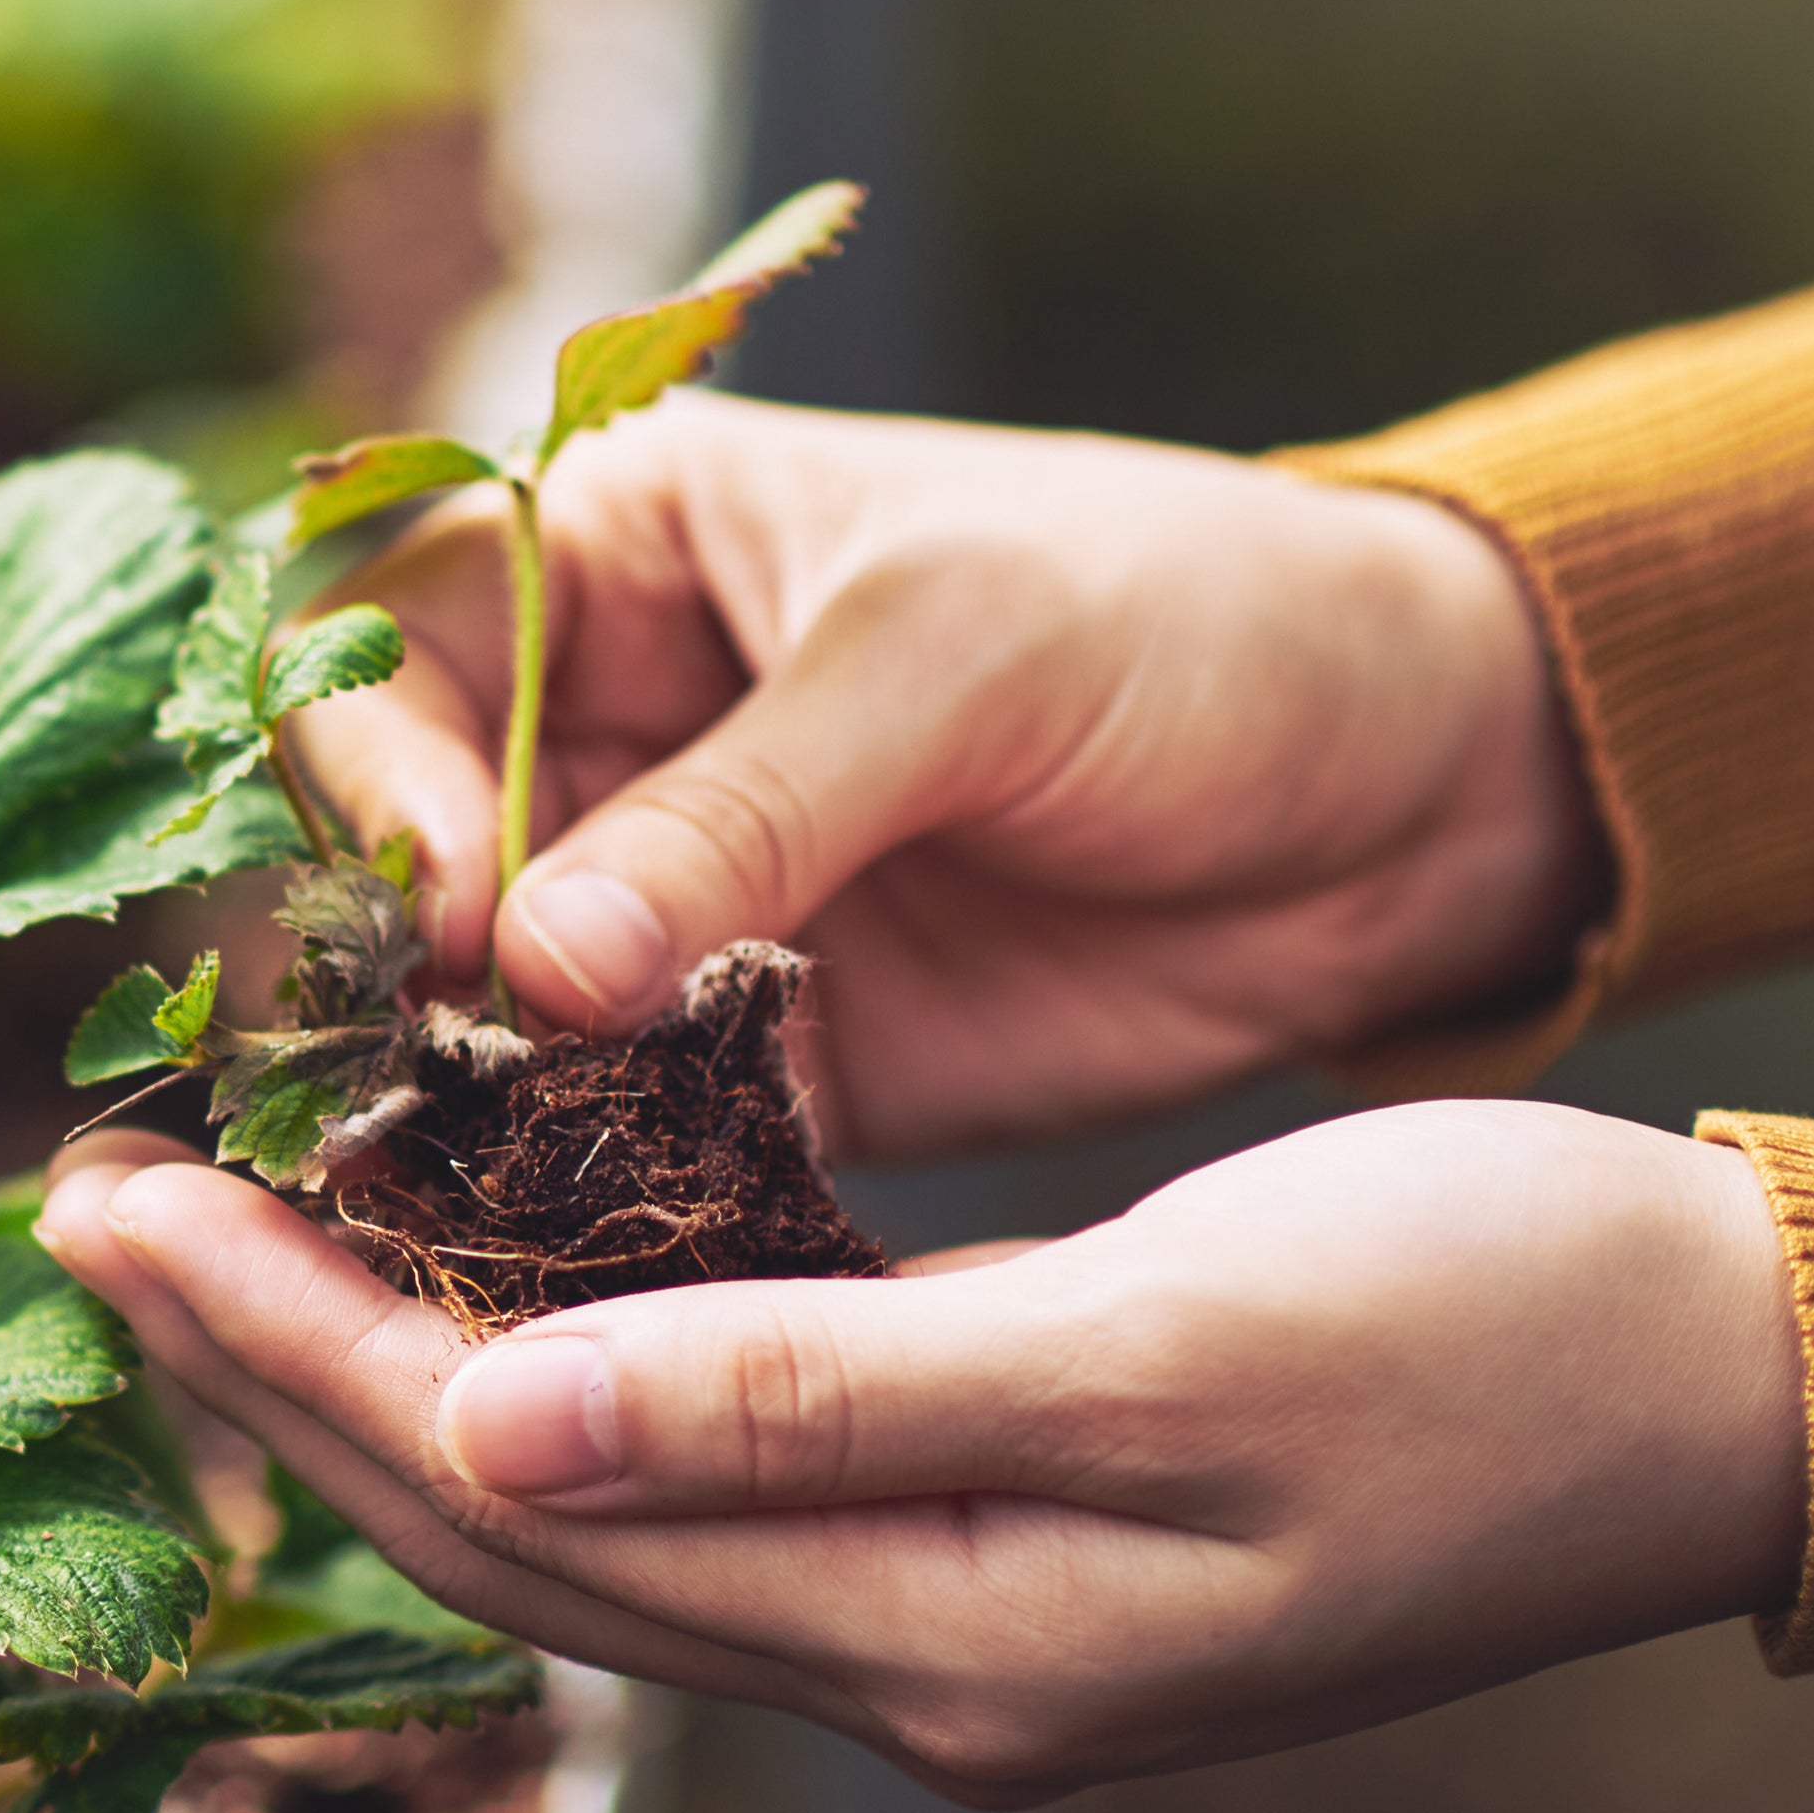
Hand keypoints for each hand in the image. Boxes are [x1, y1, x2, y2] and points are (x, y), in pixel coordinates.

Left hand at [39, 1106, 1804, 1800]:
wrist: (1723, 1378)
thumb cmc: (1485, 1329)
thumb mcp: (1156, 1347)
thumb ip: (815, 1400)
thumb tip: (497, 1426)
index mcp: (941, 1638)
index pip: (518, 1500)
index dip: (295, 1354)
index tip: (117, 1212)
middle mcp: (908, 1655)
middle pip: (507, 1515)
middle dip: (281, 1358)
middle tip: (87, 1200)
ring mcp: (945, 1599)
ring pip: (582, 1487)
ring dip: (389, 1354)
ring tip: (213, 1217)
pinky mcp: (982, 1509)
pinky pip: (691, 1445)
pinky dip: (549, 1346)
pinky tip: (459, 1251)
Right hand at [293, 394, 1610, 1155]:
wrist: (1429, 788)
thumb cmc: (1197, 616)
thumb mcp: (965, 654)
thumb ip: (747, 805)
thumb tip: (530, 960)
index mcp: (606, 554)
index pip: (389, 659)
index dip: (384, 787)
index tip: (462, 912)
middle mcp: (600, 729)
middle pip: (399, 860)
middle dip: (397, 978)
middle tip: (443, 1085)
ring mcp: (667, 908)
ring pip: (482, 1018)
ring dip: (475, 1108)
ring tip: (489, 1200)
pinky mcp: (755, 1061)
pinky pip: (617, 1135)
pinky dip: (596, 1195)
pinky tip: (596, 1258)